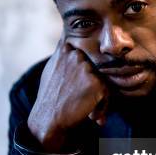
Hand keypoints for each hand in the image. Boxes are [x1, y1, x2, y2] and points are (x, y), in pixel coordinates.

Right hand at [27, 32, 108, 151]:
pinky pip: (107, 93)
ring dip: (99, 97)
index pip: (87, 54)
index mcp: (66, 49)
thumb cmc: (50, 95)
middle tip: (82, 101)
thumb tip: (66, 36)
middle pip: (97, 68)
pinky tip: (92, 116)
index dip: (85, 74)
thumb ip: (62, 53)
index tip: (79, 87)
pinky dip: (102, 107)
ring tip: (87, 111)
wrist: (48, 118)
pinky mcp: (96, 83)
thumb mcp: (51, 68)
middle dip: (93, 85)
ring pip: (103, 81)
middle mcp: (77, 55)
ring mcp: (87, 68)